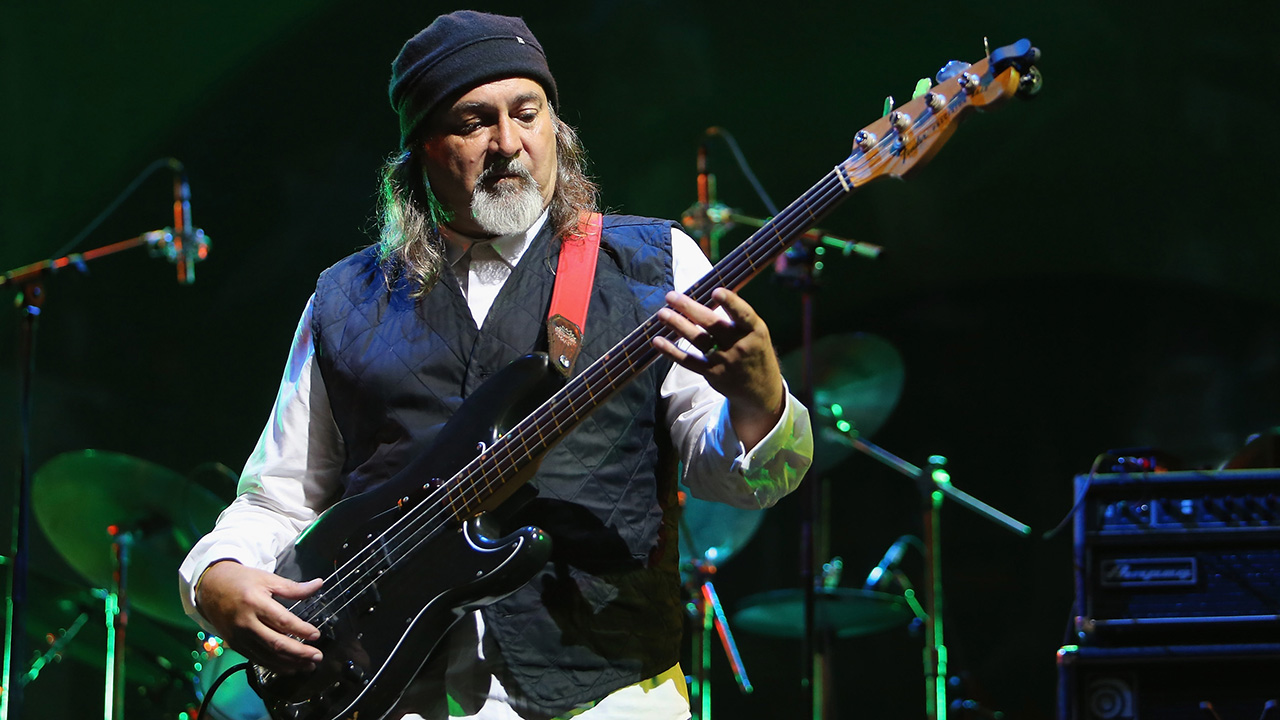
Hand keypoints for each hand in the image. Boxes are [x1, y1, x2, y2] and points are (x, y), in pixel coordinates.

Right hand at [195, 560, 324, 673]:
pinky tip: (290, 668)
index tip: (316, 635)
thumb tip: (318, 584)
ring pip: (267, 655)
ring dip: (290, 663)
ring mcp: (239, 636)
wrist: (210, 588)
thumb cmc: (241, 581)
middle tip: (317, 656)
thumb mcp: (267, 579)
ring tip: (309, 665)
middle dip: (299, 652)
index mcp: (255, 602)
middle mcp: (246, 622)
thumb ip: (293, 587)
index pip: (282, 621)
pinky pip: (257, 659)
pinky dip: (275, 666)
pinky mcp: (235, 645)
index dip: (301, 630)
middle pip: (275, 643)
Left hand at [653, 288, 784, 446]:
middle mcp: (739, 345)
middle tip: (671, 296)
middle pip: (712, 324)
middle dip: (689, 308)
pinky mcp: (711, 373)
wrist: (760, 390)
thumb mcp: (757, 333)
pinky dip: (672, 351)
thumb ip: (738, 317)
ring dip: (677, 325)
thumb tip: (710, 293)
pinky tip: (657, 341)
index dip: (730, 302)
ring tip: (662, 313)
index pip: (743, 314)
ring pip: (697, 340)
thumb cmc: (755, 352)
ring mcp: (724, 361)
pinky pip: (689, 361)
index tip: (716, 291)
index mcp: (754, 331)